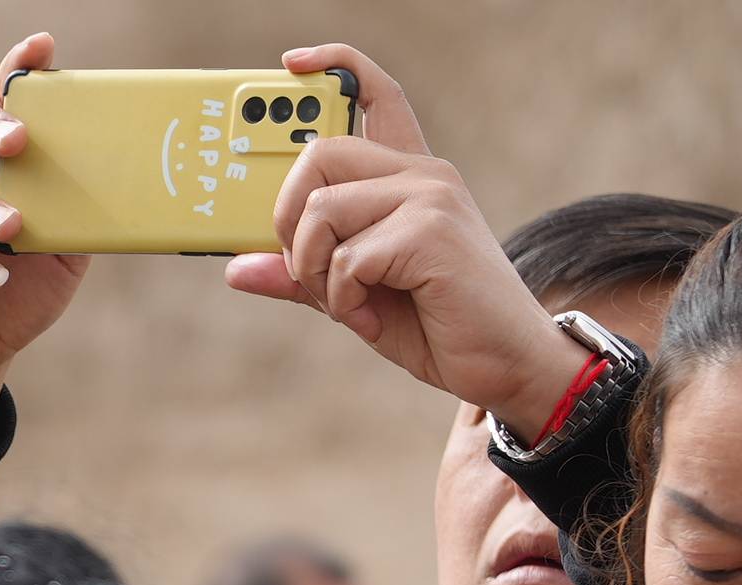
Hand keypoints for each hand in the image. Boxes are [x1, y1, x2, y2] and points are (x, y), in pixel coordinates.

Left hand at [219, 46, 586, 426]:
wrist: (507, 363)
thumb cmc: (436, 324)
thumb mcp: (354, 296)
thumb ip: (303, 274)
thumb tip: (235, 268)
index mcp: (409, 176)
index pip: (375, 93)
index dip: (333, 65)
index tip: (291, 64)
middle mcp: (422, 173)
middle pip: (320, 153)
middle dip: (289, 219)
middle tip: (307, 268)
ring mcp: (429, 197)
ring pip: (322, 210)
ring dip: (315, 272)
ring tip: (347, 304)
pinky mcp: (430, 232)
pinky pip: (345, 258)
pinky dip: (342, 300)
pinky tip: (369, 318)